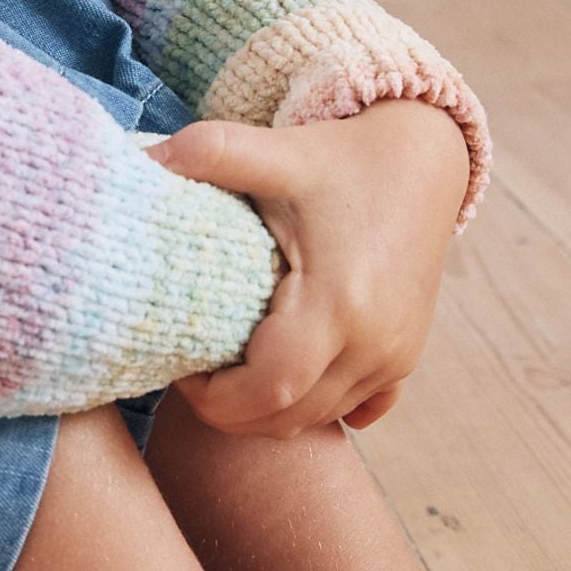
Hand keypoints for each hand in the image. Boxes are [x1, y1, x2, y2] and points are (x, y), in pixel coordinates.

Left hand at [148, 101, 471, 436]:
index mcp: (338, 302)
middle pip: (286, 417)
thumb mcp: (278, 151)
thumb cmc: (344, 157)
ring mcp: (396, 357)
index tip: (182, 363)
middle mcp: (374, 343)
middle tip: (195, 370)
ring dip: (264, 410)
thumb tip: (144, 159)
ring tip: (229, 367)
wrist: (426, 158)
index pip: (266, 389)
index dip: (212, 395)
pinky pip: (353, 410)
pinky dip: (311, 405)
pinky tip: (283, 374)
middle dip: (228, 411)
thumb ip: (210, 152)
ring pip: (316, 419)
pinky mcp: (405, 359)